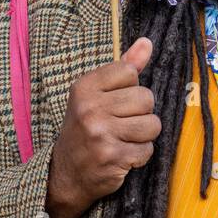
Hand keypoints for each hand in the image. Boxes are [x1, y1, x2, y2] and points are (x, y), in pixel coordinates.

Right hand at [44, 37, 157, 217]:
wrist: (64, 174)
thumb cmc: (85, 128)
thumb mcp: (96, 94)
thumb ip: (123, 67)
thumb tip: (147, 42)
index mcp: (84, 87)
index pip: (130, 72)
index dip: (129, 87)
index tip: (114, 101)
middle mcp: (90, 108)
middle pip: (146, 98)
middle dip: (141, 112)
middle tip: (121, 123)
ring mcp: (101, 134)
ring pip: (152, 124)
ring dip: (144, 135)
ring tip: (124, 139)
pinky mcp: (113, 158)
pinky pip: (148, 149)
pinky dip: (140, 154)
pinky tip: (123, 155)